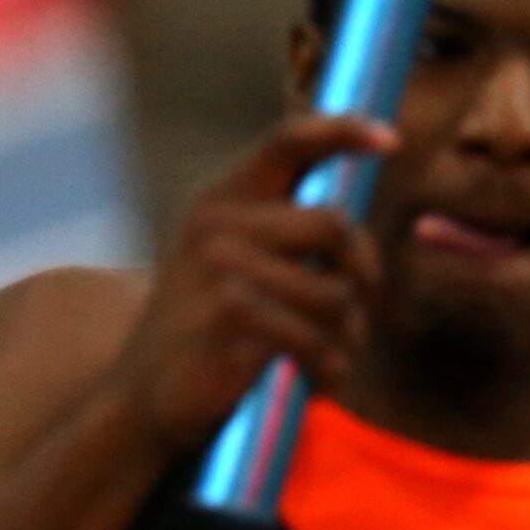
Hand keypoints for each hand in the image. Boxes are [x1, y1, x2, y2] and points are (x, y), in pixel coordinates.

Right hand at [103, 112, 394, 455]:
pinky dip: (329, 367)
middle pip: (335, 224)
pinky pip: (315, 339)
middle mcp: (218, 227)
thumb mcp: (223, 264)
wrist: (139, 399)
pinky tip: (317, 380)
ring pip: (335, 293)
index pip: (289, 142)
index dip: (344, 130)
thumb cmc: (198, 333)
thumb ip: (277, 230)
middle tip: (361, 308)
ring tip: (333, 358)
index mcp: (220, 202)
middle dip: (364, 271)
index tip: (390, 140)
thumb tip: (354, 221)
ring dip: (348, 335)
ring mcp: (220, 272)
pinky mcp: (230, 322)